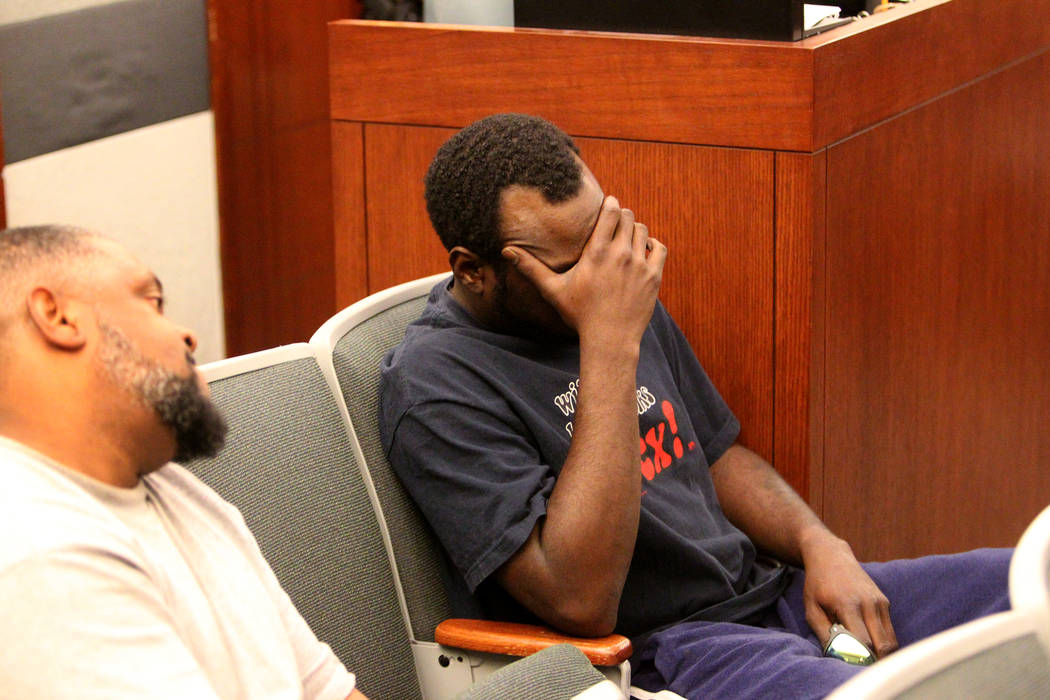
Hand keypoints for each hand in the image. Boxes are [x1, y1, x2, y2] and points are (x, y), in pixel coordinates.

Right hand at [502, 196, 666, 346]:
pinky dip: (653, 245)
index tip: (606, 208)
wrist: (609, 340)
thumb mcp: (553, 290)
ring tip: (626, 239)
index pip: (612, 210)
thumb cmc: (579, 314)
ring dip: (635, 230)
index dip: (611, 204)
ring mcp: (640, 265)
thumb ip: (531, 268)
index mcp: (598, 251)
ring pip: (643, 231)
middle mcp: (621, 254)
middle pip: (629, 216)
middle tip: (614, 225)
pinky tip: (643, 251)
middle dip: (622, 216)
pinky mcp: (654, 277)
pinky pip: (659, 249)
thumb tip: (506, 251)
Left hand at [800, 533, 897, 658]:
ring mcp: (880, 601)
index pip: (864, 642)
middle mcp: (869, 603)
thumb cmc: (817, 584)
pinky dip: (883, 642)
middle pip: (884, 645)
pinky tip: (871, 645)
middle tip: (865, 670)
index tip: (854, 668)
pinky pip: (889, 630)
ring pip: (891, 640)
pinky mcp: (885, 601)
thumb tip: (837, 656)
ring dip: (883, 654)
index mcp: (848, 605)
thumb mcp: (811, 608)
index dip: (861, 660)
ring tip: (869, 661)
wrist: (830, 556)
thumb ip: (823, 633)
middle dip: (877, 662)